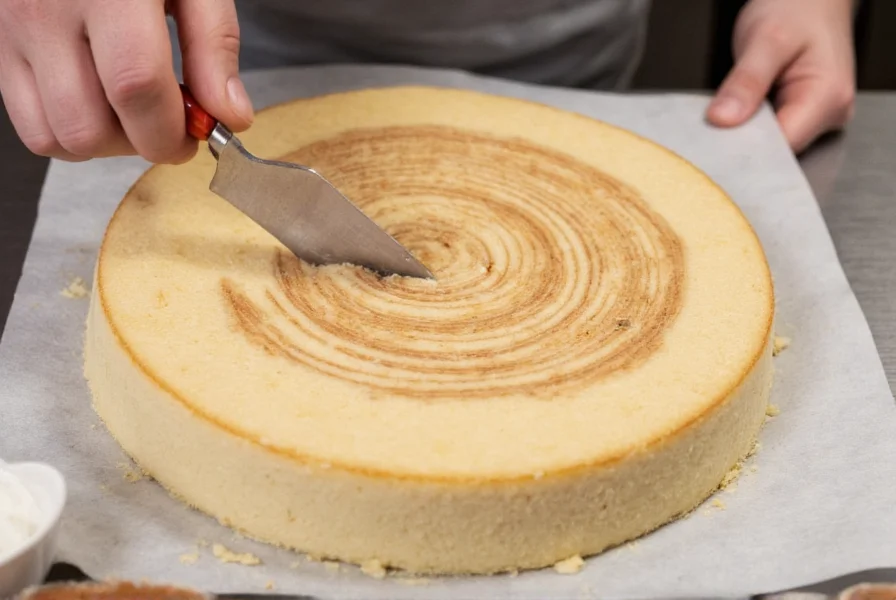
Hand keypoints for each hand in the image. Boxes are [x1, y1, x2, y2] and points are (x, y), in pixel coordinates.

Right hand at [0, 0, 253, 163]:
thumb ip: (214, 46)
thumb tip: (230, 116)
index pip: (134, 85)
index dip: (171, 130)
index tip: (198, 135)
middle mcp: (47, 12)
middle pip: (90, 125)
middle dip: (143, 143)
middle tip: (171, 123)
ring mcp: (16, 32)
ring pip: (57, 137)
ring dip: (108, 145)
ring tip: (136, 113)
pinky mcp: (2, 47)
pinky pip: (31, 127)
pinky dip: (72, 135)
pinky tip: (103, 108)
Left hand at [706, 0, 855, 153]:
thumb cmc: (797, 9)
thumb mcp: (765, 39)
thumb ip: (746, 81)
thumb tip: (723, 120)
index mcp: (827, 98)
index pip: (782, 148)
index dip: (747, 149)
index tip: (715, 141)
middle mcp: (829, 114)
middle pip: (778, 151)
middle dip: (743, 142)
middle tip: (713, 127)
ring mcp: (818, 116)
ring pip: (773, 144)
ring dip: (746, 134)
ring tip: (727, 115)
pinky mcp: (803, 115)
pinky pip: (772, 132)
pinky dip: (751, 126)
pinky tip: (737, 114)